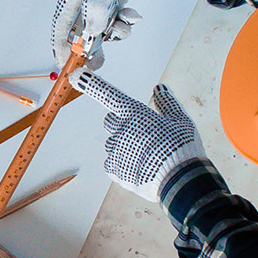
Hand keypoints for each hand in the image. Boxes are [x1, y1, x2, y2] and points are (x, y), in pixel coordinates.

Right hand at [48, 0, 176, 53]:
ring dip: (114, 32)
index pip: (62, 21)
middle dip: (90, 44)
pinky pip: (115, 22)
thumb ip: (94, 10)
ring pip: (101, 28)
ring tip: (123, 27)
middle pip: (81, 28)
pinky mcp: (116, 2)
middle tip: (94, 62)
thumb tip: (90, 32)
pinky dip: (125, 23)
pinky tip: (132, 16)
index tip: (64, 62)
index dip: (61, 44)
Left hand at [79, 75, 205, 198]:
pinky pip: (113, 162)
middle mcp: (120, 129)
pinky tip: (141, 167)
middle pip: (110, 121)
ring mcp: (115, 150)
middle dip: (122, 124)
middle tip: (141, 134)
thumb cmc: (182, 148)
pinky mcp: (114, 168)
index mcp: (134, 113)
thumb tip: (160, 88)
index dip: (91, 84)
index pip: (108, 94)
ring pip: (113, 143)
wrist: (180, 181)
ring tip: (146, 156)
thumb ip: (167, 102)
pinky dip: (123, 164)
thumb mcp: (181, 121)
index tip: (76, 76)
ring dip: (124, 146)